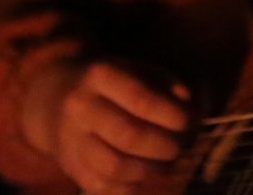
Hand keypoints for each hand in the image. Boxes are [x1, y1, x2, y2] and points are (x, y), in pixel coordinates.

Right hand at [21, 59, 190, 194]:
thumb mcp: (139, 69)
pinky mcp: (70, 167)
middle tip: (181, 146)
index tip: (192, 120)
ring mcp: (71, 140)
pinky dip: (132, 186)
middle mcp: (80, 107)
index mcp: (101, 75)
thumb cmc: (114, 83)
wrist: (57, 98)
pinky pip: (104, 187)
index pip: (141, 99)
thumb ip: (170, 84)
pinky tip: (147, 174)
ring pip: (115, 166)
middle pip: (129, 136)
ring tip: (167, 162)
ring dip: (150, 170)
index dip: (172, 114)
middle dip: (164, 145)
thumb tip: (195, 107)